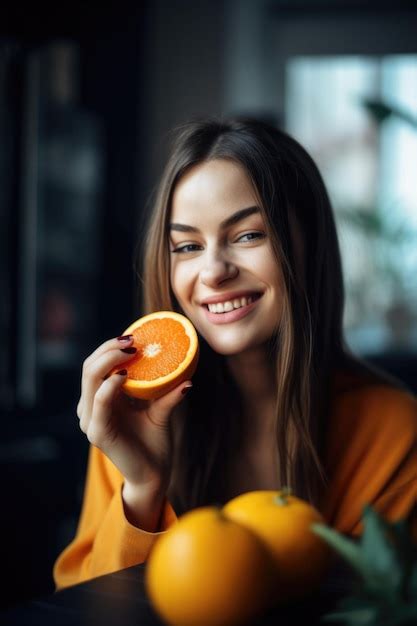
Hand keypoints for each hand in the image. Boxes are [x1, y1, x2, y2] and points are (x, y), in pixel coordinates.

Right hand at [77, 335, 190, 495]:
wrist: (154, 475)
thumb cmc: (154, 442)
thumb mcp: (160, 410)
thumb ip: (165, 392)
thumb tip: (187, 377)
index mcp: (102, 399)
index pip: (95, 365)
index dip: (110, 348)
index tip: (134, 337)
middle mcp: (91, 408)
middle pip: (89, 367)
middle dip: (108, 349)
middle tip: (133, 340)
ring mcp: (91, 420)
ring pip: (90, 379)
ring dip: (109, 360)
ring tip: (132, 351)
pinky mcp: (98, 432)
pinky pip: (99, 402)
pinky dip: (110, 385)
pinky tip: (124, 375)